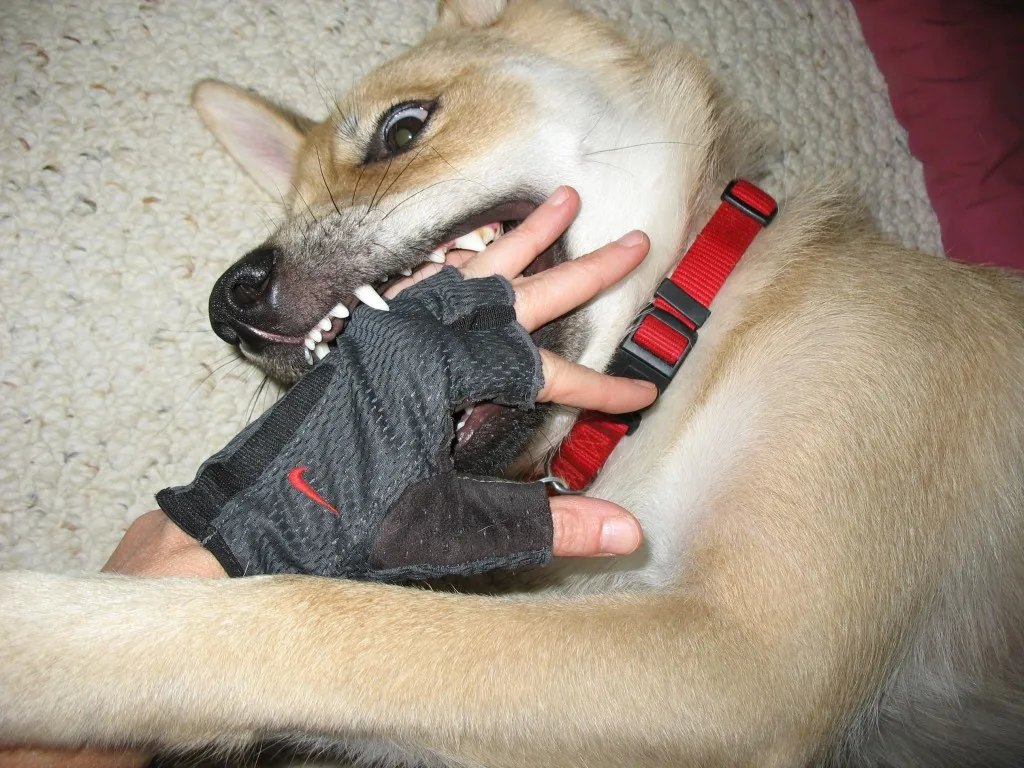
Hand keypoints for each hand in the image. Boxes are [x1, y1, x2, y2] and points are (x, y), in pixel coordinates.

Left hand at [126, 186, 654, 580]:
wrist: (255, 518)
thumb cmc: (344, 526)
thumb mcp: (449, 529)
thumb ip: (544, 525)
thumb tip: (629, 530)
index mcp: (437, 372)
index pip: (543, 373)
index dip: (599, 389)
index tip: (641, 395)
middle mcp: (414, 334)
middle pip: (517, 295)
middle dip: (583, 273)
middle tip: (636, 242)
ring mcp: (388, 329)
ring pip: (470, 272)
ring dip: (522, 241)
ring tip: (563, 202)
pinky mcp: (367, 336)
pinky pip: (423, 283)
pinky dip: (460, 263)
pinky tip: (480, 251)